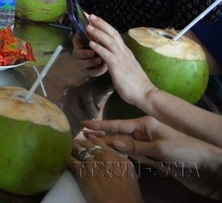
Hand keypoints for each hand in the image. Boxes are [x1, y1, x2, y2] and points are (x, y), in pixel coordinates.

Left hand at [70, 134, 141, 202]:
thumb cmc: (128, 195)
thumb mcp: (128, 174)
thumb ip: (118, 162)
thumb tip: (112, 158)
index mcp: (117, 157)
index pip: (101, 144)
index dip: (92, 140)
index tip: (88, 137)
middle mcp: (104, 157)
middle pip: (88, 144)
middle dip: (80, 143)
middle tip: (74, 142)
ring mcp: (92, 163)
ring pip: (78, 149)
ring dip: (72, 147)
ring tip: (67, 146)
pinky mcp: (82, 172)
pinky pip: (70, 160)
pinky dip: (66, 156)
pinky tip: (61, 155)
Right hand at [72, 29, 106, 76]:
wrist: (99, 61)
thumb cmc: (97, 46)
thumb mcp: (94, 37)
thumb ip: (92, 26)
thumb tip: (88, 13)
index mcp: (80, 42)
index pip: (76, 39)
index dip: (81, 39)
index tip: (89, 39)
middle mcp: (79, 52)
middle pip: (77, 54)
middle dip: (85, 53)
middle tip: (93, 53)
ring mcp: (83, 63)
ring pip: (84, 64)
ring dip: (92, 61)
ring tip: (101, 60)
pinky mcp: (89, 71)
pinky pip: (92, 72)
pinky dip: (98, 70)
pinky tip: (105, 67)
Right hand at [83, 117, 221, 197]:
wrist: (208, 165)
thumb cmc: (186, 151)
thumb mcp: (159, 148)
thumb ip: (135, 146)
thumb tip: (112, 143)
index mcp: (146, 124)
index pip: (118, 125)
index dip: (100, 125)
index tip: (84, 123)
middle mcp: (145, 134)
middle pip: (118, 136)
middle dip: (101, 136)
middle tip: (82, 137)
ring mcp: (149, 146)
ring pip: (124, 146)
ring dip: (109, 147)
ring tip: (91, 146)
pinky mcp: (154, 158)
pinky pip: (133, 156)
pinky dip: (122, 156)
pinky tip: (112, 156)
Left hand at [84, 16, 153, 107]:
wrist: (146, 94)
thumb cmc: (135, 82)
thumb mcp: (126, 66)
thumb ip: (119, 58)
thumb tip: (110, 52)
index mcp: (125, 52)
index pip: (114, 34)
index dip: (104, 25)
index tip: (94, 17)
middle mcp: (124, 52)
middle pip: (112, 33)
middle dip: (100, 23)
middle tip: (89, 15)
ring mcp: (121, 59)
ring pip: (109, 42)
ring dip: (97, 33)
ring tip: (87, 26)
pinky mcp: (118, 68)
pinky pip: (107, 56)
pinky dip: (99, 48)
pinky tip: (91, 44)